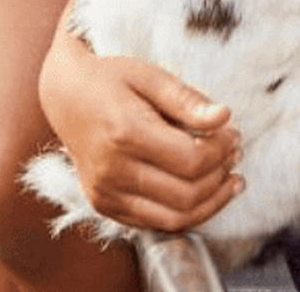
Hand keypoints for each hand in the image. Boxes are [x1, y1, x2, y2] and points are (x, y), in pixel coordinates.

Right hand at [39, 30, 241, 232]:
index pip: (191, 160)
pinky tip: (204, 194)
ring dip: (211, 203)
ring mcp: (106, 193)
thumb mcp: (149, 75)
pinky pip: (156, 224)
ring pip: (175, 219)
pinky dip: (186, 214)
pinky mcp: (105, 205)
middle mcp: (112, 171)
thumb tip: (224, 117)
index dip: (221, 151)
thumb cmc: (109, 79)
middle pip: (187, 194)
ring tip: (229, 180)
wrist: (64, 95)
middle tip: (235, 155)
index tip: (232, 134)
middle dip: (221, 177)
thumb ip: (186, 99)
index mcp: (125, 134)